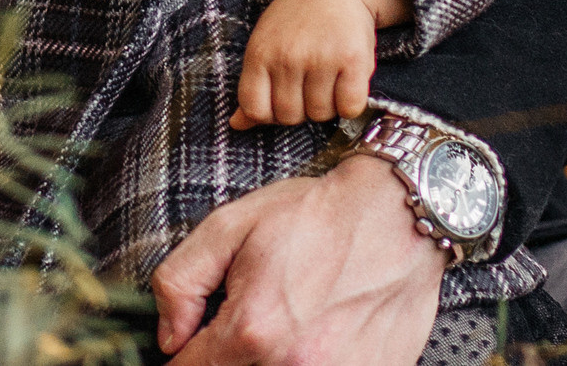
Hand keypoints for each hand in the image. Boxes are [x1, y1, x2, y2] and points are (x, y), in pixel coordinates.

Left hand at [153, 156, 443, 365]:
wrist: (398, 216)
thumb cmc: (317, 217)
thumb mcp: (230, 226)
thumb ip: (180, 281)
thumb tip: (168, 337)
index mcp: (254, 329)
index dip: (184, 356)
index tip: (193, 343)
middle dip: (226, 359)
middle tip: (245, 327)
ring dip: (266, 363)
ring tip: (282, 331)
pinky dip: (309, 364)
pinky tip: (315, 339)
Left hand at [230, 0, 408, 131]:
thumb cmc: (296, 20)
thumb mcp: (265, 44)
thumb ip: (253, 86)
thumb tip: (236, 125)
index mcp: (260, 53)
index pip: (255, 109)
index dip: (269, 113)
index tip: (282, 98)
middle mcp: (288, 56)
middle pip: (290, 117)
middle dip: (301, 108)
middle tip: (309, 83)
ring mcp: (321, 58)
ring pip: (321, 114)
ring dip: (327, 104)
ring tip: (329, 77)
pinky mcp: (353, 60)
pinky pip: (349, 107)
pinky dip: (351, 103)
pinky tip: (347, 81)